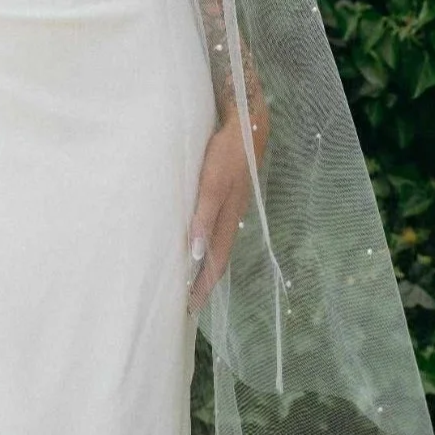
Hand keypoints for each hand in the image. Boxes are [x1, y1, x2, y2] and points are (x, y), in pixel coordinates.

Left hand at [185, 113, 265, 315]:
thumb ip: (204, 217)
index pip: (216, 262)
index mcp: (229, 219)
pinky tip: (197, 238)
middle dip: (204, 280)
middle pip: (218, 257)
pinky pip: (215, 226)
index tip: (191, 307)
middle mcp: (232, 217)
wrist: (247, 127)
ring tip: (190, 277)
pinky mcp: (228, 194)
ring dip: (204, 262)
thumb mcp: (212, 184)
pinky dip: (206, 240)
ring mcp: (231, 206)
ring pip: (217, 242)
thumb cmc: (227, 154)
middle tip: (188, 301)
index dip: (204, 286)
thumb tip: (196, 254)